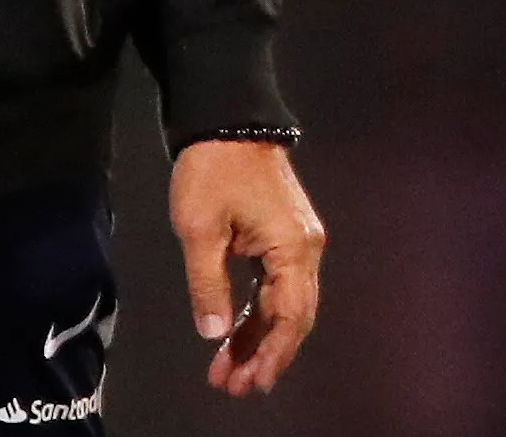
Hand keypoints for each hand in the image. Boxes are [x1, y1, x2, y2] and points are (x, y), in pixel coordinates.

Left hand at [170, 138, 324, 397]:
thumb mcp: (200, 229)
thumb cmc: (213, 171)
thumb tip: (213, 333)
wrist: (227, 120)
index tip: (249, 382)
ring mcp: (297, 241)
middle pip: (292, 316)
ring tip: (227, 370)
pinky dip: (255, 311)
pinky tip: (234, 333)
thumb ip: (207, 284)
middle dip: (263, 354)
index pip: (289, 316)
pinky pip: (274, 284)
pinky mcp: (283, 235)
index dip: (271, 354)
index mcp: (293, 248)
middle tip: (232, 386)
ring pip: (282, 303)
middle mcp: (305, 249)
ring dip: (256, 336)